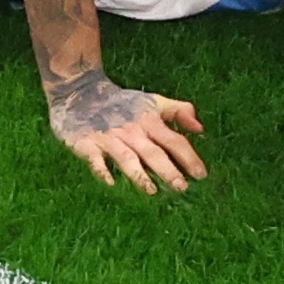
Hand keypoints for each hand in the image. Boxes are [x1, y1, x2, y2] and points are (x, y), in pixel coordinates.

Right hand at [47, 73, 208, 191]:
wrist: (82, 93)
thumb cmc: (124, 103)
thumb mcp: (154, 102)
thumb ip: (180, 112)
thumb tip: (201, 129)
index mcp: (150, 122)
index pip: (174, 140)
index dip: (188, 157)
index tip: (201, 174)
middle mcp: (132, 131)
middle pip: (153, 152)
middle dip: (168, 170)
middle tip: (181, 187)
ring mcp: (110, 139)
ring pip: (127, 158)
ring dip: (139, 174)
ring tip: (151, 191)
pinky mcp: (88, 144)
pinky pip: (95, 159)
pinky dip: (102, 170)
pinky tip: (111, 183)